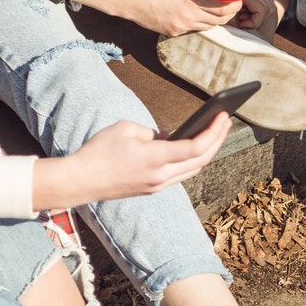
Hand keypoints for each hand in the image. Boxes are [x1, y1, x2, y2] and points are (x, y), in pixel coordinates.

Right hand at [34, 116, 229, 209]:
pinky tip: (194, 147)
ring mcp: (157, 185)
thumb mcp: (126, 129)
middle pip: (200, 160)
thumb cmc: (98, 152)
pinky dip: (192, 160)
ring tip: (215, 132)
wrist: (79, 181)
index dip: (213, 132)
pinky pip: (180, 174)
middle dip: (217, 140)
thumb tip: (168, 137)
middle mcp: (160, 176)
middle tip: (225, 121)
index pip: (195, 148)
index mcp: (155, 159)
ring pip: (193, 170)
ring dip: (207, 152)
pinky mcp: (151, 189)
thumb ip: (152, 132)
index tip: (223, 116)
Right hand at [122, 0, 241, 36]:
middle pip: (220, 20)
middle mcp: (189, 17)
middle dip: (230, 13)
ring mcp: (181, 27)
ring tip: (219, 8)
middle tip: (233, 3)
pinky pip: (194, 29)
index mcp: (192, 1)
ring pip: (209, 27)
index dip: (235, 4)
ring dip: (217, 19)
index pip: (224, 8)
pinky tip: (200, 13)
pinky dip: (201, 22)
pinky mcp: (174, 32)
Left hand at [232, 0, 287, 38]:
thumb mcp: (222, 8)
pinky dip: (260, 4)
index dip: (253, 22)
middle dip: (257, 18)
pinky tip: (247, 6)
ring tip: (243, 13)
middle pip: (269, 8)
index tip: (241, 23)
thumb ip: (233, 14)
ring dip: (258, 12)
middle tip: (242, 19)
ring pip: (270, 3)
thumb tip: (242, 24)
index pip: (262, 10)